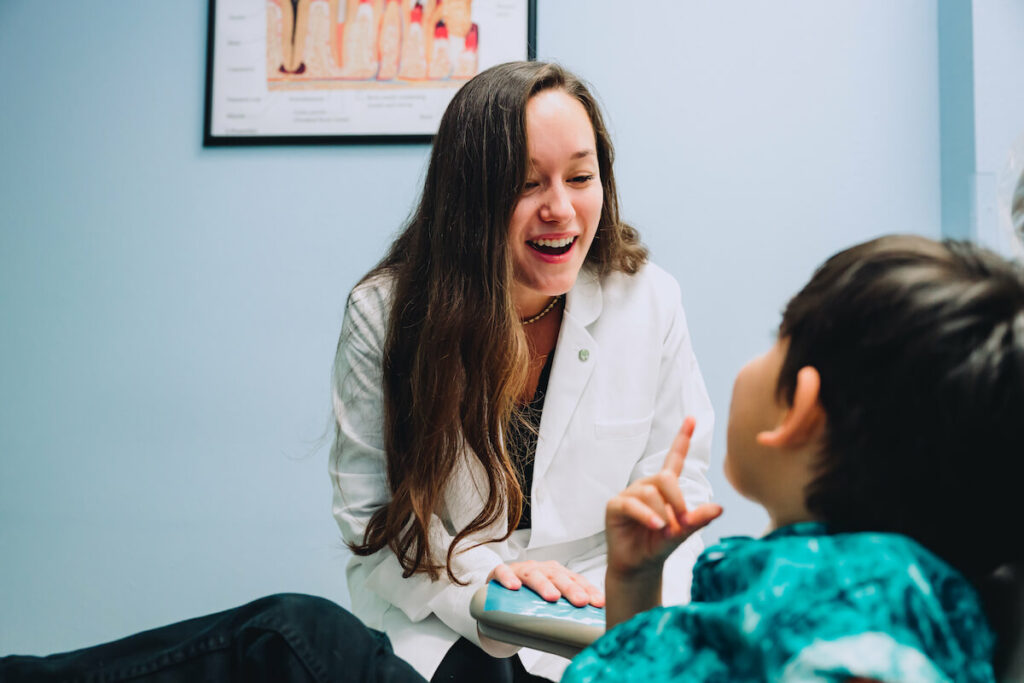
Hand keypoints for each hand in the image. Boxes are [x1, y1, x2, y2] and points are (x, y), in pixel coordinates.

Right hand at [487, 560, 604, 607]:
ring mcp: (520, 570)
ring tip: (552, 597)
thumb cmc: (530, 605)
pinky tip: (514, 586)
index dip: (588, 590)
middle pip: (558, 576)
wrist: (499, 603)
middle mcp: (541, 569)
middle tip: (580, 601)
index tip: (599, 604)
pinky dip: (508, 578)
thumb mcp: (550, 608)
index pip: (576, 579)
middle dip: (571, 589)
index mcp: (557, 575)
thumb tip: (587, 635)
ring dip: (544, 584)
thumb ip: (566, 615)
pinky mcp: (499, 574)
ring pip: (533, 574)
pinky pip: (503, 572)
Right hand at [606, 416, 722, 579]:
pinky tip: (655, 525)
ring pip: (650, 491)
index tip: (692, 419)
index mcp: (663, 489)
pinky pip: (631, 504)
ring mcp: (629, 495)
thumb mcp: (682, 533)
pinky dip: (646, 515)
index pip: (673, 458)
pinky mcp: (615, 507)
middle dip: (678, 498)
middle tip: (684, 520)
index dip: (682, 438)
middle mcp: (646, 487)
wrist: (639, 567)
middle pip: (665, 477)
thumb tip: (720, 507)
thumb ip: (698, 520)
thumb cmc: (659, 546)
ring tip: (666, 528)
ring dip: (662, 511)